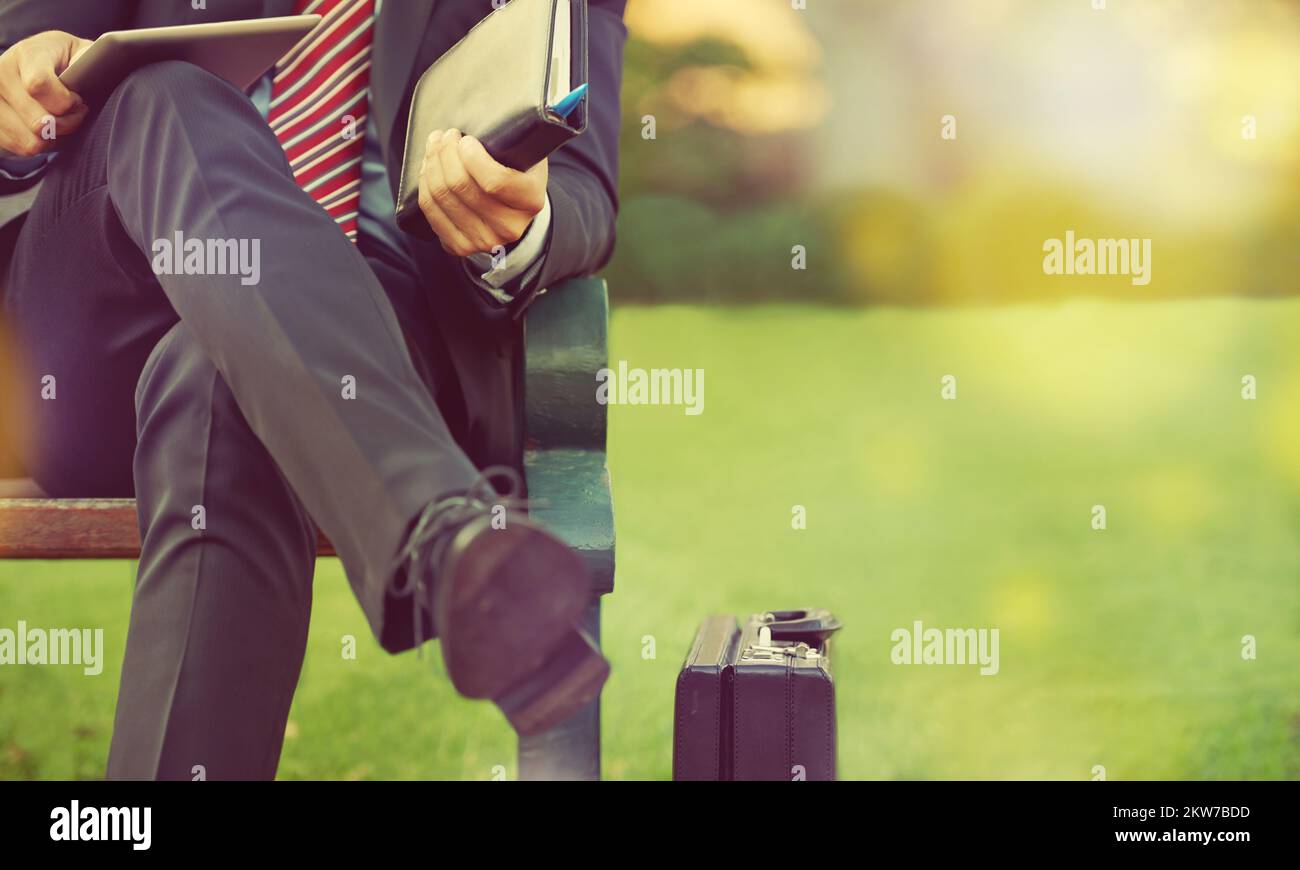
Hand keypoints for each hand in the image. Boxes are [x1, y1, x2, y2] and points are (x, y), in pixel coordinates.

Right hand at [0, 30, 92, 156]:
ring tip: (60, 121)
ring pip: (30, 141)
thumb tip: (93, 72)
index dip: (66, 102)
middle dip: (66, 124)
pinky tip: (46, 129)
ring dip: (53, 138)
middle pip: (38, 122)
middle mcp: (1, 73)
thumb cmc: (66, 61)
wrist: (33, 65)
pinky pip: (21, 148)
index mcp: (26, 54)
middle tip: (74, 113)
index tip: (78, 100)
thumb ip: (89, 59)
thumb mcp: (82, 52)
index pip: (38, 85)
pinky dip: (40, 145)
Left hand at [418, 128, 547, 257]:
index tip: (465, 139)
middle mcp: (509, 227)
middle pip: (460, 186)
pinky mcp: (461, 246)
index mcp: (531, 201)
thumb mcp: (528, 154)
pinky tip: (429, 168)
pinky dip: (425, 185)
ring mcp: (484, 241)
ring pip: (441, 197)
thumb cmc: (519, 172)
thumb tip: (490, 104)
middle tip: (445, 136)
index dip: (471, 155)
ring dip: (431, 164)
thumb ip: (518, 136)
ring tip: (435, 146)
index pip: (494, 180)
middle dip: (445, 152)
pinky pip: (431, 212)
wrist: (515, 212)